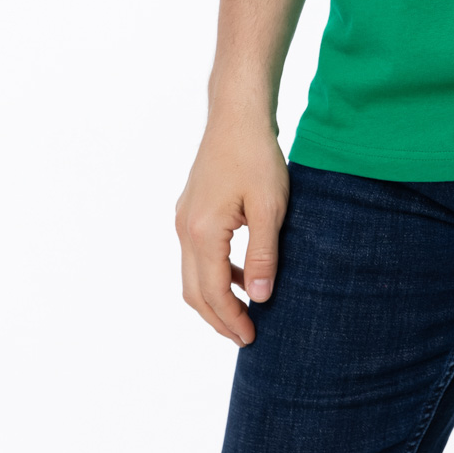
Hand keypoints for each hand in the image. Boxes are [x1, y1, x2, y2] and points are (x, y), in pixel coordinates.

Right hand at [175, 118, 288, 345]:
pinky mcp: (190, 209)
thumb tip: (260, 298)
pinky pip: (197, 254)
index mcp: (202, 233)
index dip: (231, 319)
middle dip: (219, 318)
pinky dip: (215, 272)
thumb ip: (263, 254)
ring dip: (216, 297)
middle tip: (246, 336)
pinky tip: (242, 273)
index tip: (252, 338)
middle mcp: (185, 229)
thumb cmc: (257, 156)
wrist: (237, 114)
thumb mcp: (270, 207)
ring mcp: (183, 218)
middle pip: (195, 291)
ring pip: (193, 275)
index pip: (213, 293)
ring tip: (245, 311)